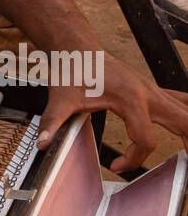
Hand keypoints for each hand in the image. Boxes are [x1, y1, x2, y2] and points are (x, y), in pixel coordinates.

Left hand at [38, 51, 187, 173]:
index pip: (145, 139)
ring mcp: (153, 90)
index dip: (134, 159)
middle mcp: (148, 93)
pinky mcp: (152, 90)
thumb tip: (42, 144)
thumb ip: (52, 121)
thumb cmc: (72, 71)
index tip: (116, 166)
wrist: (78, 48)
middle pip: (185, 122)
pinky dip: (186, 116)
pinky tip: (186, 131)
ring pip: (187, 110)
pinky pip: (181, 102)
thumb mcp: (61, 98)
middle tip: (184, 167)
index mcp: (130, 98)